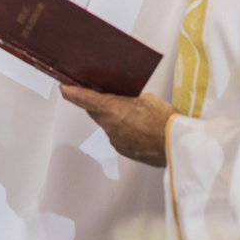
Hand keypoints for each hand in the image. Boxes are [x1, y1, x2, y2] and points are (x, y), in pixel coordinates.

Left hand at [60, 86, 176, 167]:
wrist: (176, 146)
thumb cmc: (164, 119)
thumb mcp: (146, 98)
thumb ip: (130, 97)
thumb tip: (126, 100)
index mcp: (111, 109)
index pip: (84, 98)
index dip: (71, 92)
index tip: (64, 88)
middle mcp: (109, 126)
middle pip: (95, 112)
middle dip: (97, 104)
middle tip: (105, 95)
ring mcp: (115, 140)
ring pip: (108, 125)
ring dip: (114, 118)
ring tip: (133, 114)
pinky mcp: (124, 151)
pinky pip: (118, 136)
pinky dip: (124, 131)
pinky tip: (139, 128)